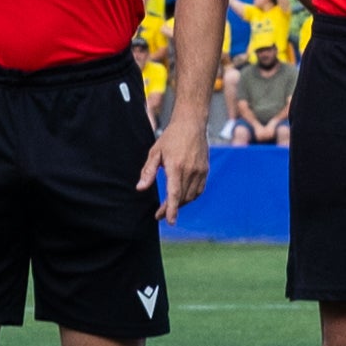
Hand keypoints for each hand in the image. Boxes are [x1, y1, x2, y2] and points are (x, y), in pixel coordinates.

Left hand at [140, 107, 209, 221]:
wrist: (191, 123)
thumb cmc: (171, 137)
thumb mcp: (155, 152)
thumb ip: (148, 171)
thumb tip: (140, 188)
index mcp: (176, 166)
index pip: (174, 194)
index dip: (172, 209)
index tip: (169, 221)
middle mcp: (190, 170)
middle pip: (182, 198)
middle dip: (172, 208)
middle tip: (160, 214)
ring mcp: (200, 171)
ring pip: (191, 196)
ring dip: (181, 203)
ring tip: (170, 205)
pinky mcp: (205, 170)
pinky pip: (199, 190)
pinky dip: (191, 197)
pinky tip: (183, 196)